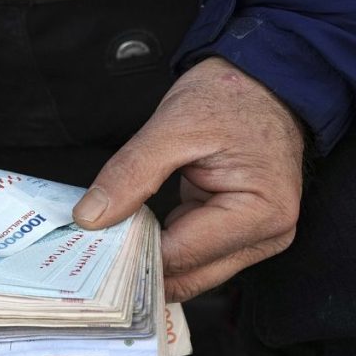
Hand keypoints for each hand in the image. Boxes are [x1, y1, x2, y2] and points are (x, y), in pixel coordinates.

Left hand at [73, 57, 303, 301]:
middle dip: (139, 267)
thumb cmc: (231, 95)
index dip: (132, 254)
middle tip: (88, 255)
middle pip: (188, 277)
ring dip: (149, 260)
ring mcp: (256, 239)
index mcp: (261, 213)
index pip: (182, 256)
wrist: (262, 79)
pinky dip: (162, 246)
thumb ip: (130, 174)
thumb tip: (90, 217)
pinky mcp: (239, 234)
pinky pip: (193, 254)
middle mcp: (267, 236)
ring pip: (189, 273)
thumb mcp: (173, 126)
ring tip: (106, 243)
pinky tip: (133, 234)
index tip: (88, 247)